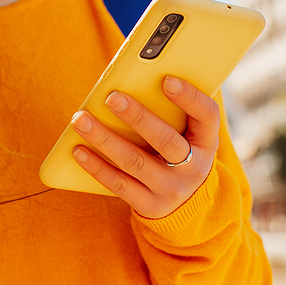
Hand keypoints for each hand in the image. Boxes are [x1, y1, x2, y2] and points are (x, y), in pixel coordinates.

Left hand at [70, 75, 218, 218]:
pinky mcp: (149, 205)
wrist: (186, 204)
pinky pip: (119, 185)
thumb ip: (172, 110)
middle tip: (111, 97)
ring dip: (105, 139)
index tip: (166, 80)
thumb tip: (132, 80)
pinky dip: (97, 166)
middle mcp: (194, 167)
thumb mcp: (189, 135)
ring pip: (135, 162)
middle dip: (138, 117)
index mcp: (207, 141)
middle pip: (166, 141)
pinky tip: (78, 150)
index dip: (190, 97)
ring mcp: (171, 189)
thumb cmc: (180, 152)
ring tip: (81, 120)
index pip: (207, 116)